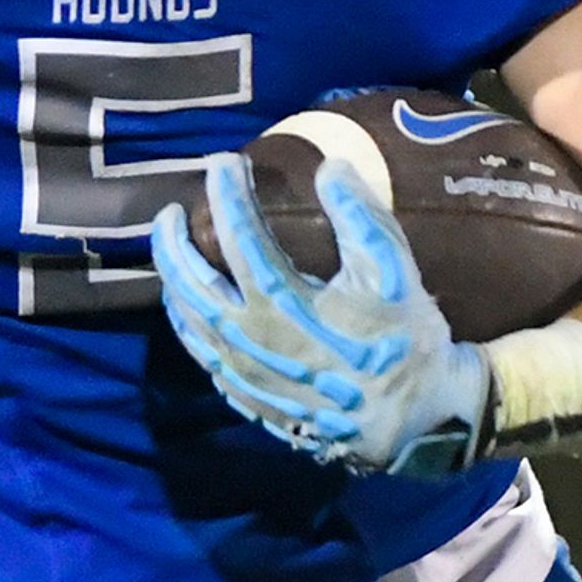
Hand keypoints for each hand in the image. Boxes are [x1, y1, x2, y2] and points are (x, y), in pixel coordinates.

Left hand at [149, 160, 489, 474]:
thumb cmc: (404, 340)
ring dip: (173, 282)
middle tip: (172, 210)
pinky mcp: (248, 397)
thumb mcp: (395, 272)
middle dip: (174, 242)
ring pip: (188, 322)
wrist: (409, 418)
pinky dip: (187, 325)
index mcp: (283, 302)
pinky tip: (190, 311)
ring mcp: (244, 372)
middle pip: (191, 283)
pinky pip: (201, 355)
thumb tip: (330, 167)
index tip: (223, 163)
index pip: (239, 235)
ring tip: (173, 253)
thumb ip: (361, 217)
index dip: (227, 195)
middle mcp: (250, 338)